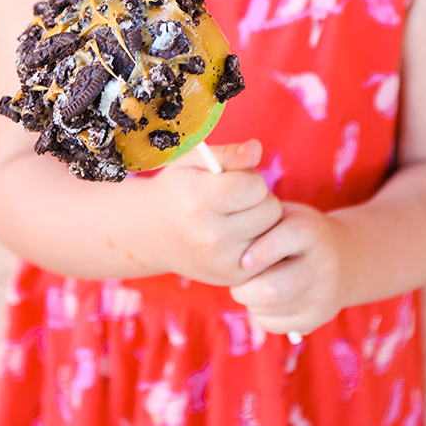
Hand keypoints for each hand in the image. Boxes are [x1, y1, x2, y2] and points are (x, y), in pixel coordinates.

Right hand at [141, 140, 282, 286]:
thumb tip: (256, 148)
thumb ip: (228, 153)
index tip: (232, 180)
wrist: (151, 234)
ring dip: (261, 220)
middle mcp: (210, 236)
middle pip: (269, 209)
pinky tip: (240, 235)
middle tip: (234, 199)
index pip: (253, 186)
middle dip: (257, 198)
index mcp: (197, 200)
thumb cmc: (178, 189)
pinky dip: (260, 241)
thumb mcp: (193, 161)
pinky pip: (270, 254)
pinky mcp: (232, 277)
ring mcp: (222, 261)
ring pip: (273, 231)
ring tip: (237, 216)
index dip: (248, 177)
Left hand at [230, 203, 350, 335]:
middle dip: (244, 288)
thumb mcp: (282, 215)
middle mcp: (322, 265)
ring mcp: (322, 296)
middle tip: (236, 281)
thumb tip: (224, 239)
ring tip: (250, 287)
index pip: (290, 237)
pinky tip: (264, 300)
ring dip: (250, 301)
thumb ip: (257, 221)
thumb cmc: (293, 231)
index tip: (243, 260)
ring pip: (271, 310)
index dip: (263, 250)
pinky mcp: (317, 319)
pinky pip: (276, 325)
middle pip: (274, 289)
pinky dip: (260, 314)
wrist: (343, 259)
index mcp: (311, 231)